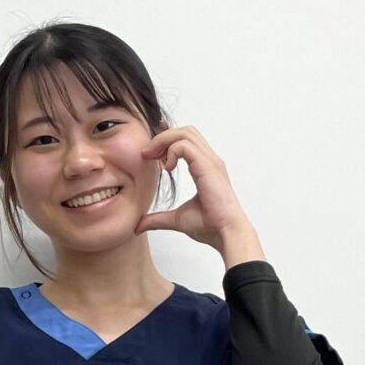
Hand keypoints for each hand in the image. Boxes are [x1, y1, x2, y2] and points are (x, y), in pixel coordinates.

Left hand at [134, 125, 252, 249]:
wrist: (226, 233)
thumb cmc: (210, 226)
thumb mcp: (177, 219)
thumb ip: (157, 219)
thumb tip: (138, 226)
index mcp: (205, 168)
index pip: (186, 141)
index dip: (166, 143)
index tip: (150, 158)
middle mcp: (210, 160)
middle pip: (185, 131)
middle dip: (163, 137)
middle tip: (147, 154)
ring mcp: (210, 161)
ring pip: (185, 133)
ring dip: (164, 140)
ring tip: (153, 157)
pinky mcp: (208, 166)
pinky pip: (185, 146)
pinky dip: (172, 151)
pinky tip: (167, 168)